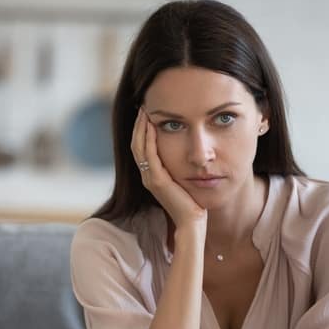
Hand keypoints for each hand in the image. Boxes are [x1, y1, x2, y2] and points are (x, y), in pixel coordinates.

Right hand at [131, 108, 206, 228]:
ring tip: (145, 111)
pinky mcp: (158, 181)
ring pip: (139, 147)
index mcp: (151, 176)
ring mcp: (150, 178)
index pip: (141, 148)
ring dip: (141, 128)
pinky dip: (149, 138)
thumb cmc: (192, 203)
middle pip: (136, 144)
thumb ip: (178, 168)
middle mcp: (147, 176)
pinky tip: (152, 125)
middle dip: (139, 125)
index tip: (146, 114)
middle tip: (143, 107)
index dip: (141, 130)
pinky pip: (150, 155)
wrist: (192, 221)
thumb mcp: (183, 180)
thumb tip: (186, 153)